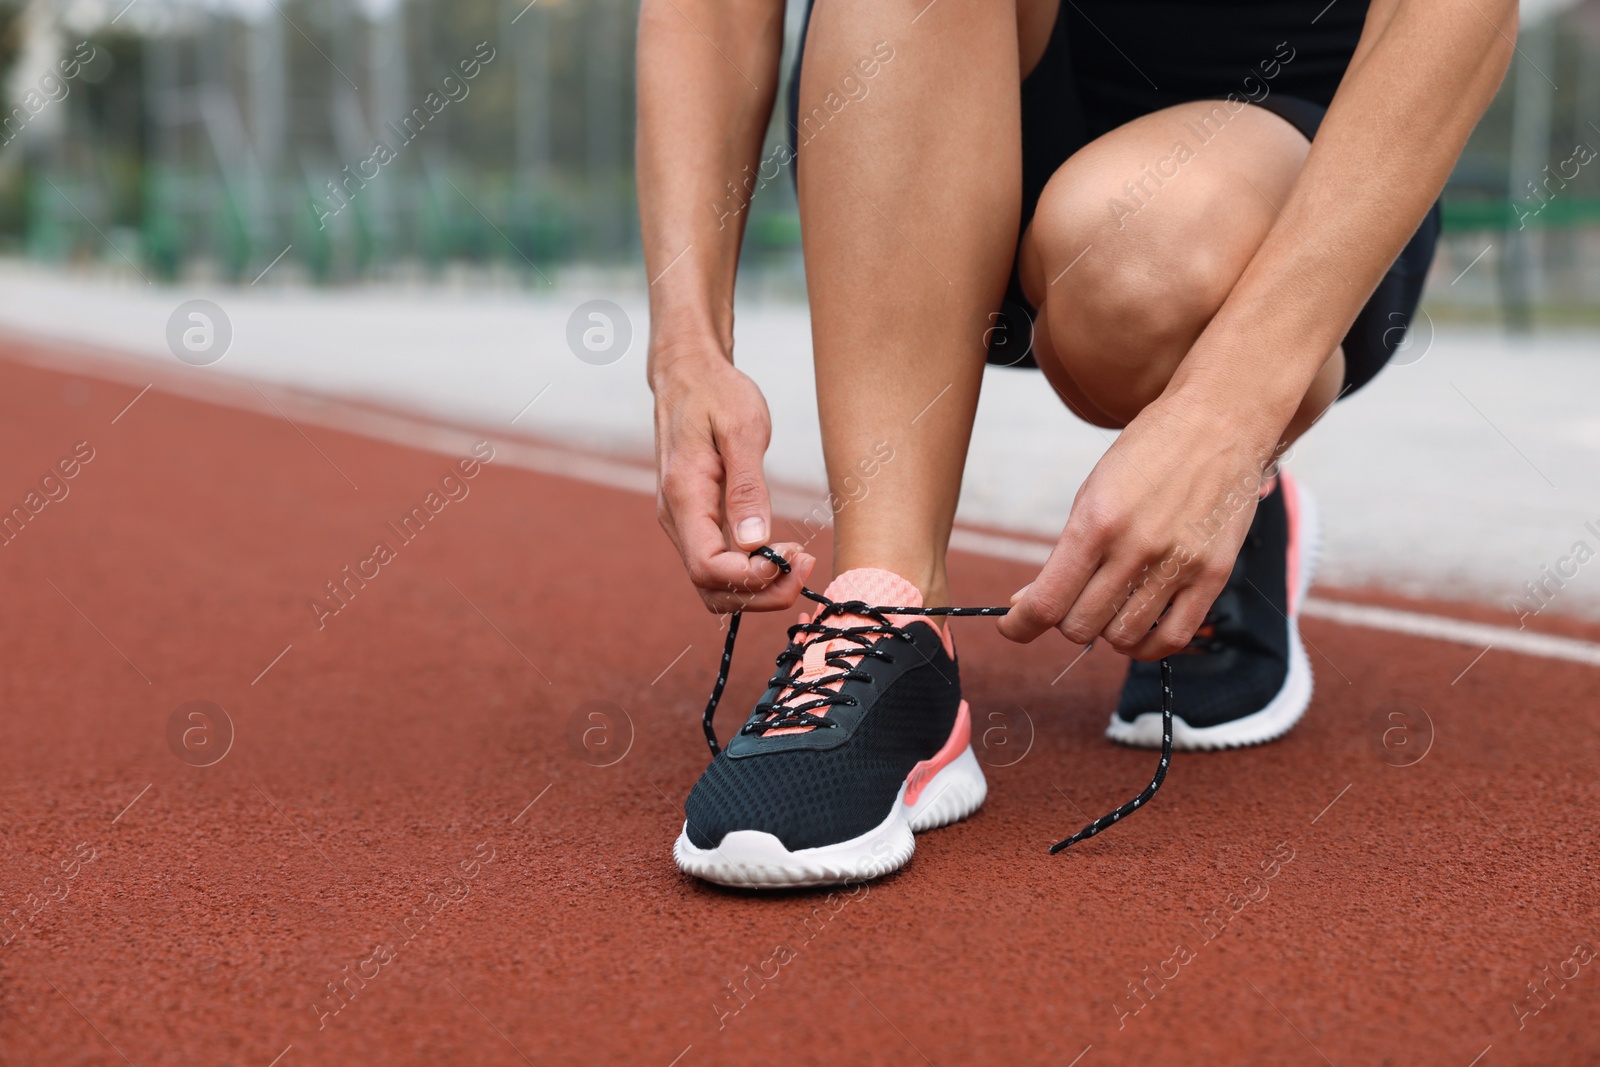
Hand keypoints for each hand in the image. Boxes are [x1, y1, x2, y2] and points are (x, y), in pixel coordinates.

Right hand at [651, 343, 813, 612]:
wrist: (688, 374)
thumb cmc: (716, 393)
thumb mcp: (742, 429)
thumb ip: (748, 487)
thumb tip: (756, 541)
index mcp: (684, 497)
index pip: (709, 567)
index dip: (754, 578)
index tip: (796, 557)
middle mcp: (677, 518)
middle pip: (712, 588)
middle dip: (762, 593)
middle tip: (806, 567)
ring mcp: (684, 523)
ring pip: (714, 584)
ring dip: (758, 589)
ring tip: (798, 562)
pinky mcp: (696, 521)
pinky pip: (718, 565)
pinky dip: (750, 573)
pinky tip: (780, 555)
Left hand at [998, 393, 1276, 658]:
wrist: (1219, 422)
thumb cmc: (1148, 453)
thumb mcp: (1092, 491)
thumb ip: (1065, 551)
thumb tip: (1028, 603)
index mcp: (1095, 523)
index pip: (1047, 602)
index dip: (1020, 625)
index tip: (1012, 627)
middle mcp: (1135, 548)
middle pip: (1080, 626)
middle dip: (1065, 620)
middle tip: (1073, 601)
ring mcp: (1177, 565)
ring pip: (1122, 638)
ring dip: (1105, 631)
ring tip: (1109, 607)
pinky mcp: (1213, 575)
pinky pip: (1171, 638)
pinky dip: (1145, 645)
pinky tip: (1137, 631)